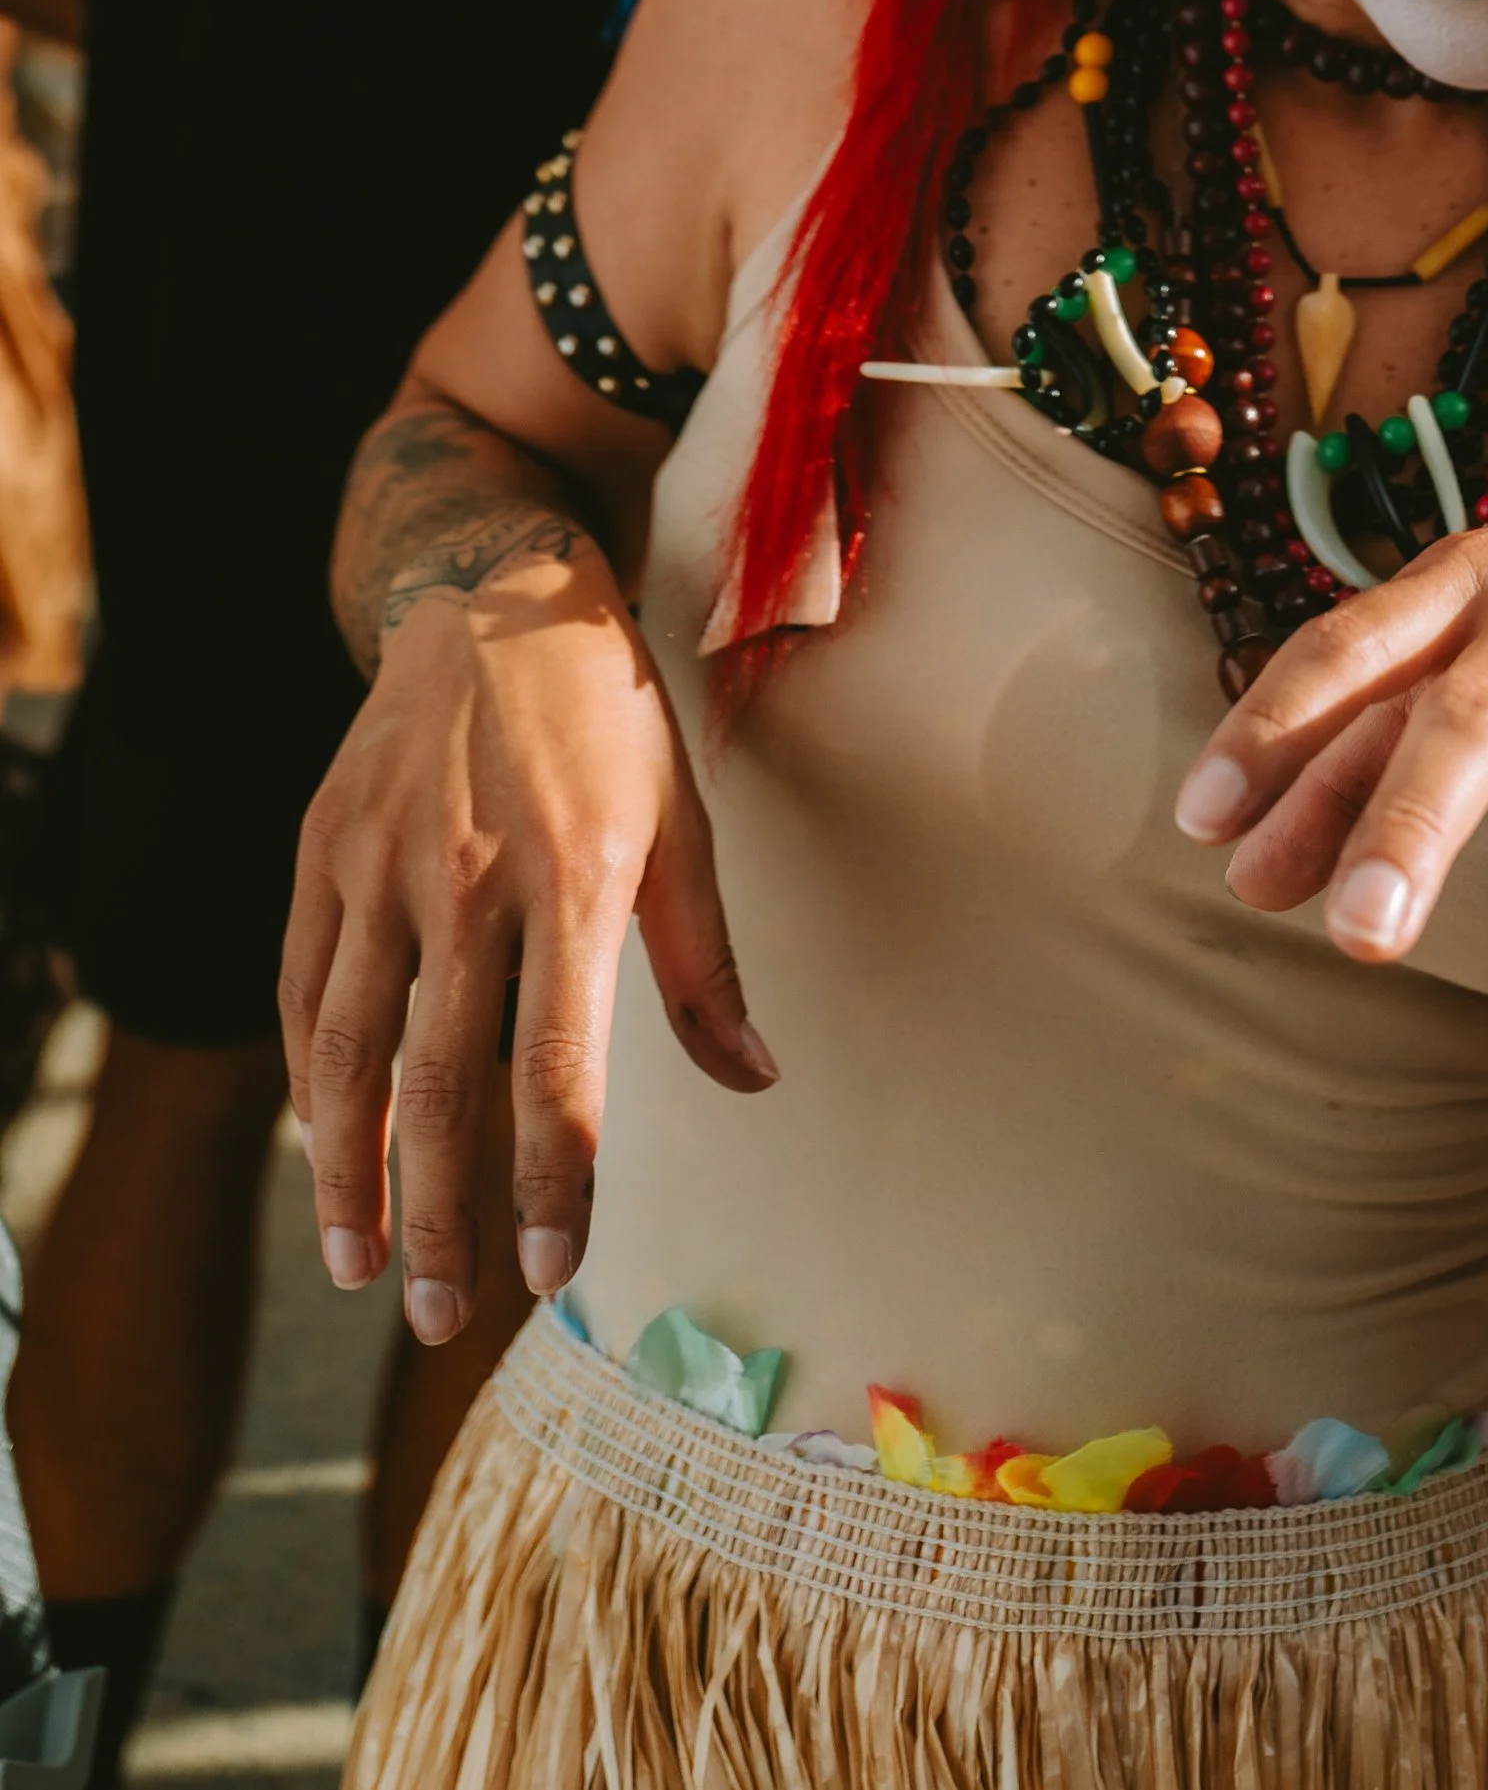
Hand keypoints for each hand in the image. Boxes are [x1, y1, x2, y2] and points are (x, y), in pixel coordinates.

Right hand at [278, 546, 773, 1344]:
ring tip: (358, 1270)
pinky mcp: (322, 850)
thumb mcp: (683, 823)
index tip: (552, 1275)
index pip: (558, 1071)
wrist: (493, 596)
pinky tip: (326, 1148)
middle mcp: (467, 881)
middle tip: (438, 1318)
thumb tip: (754, 1082)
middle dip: (438, 1219)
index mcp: (575, 881)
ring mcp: (380, 865)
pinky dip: (312, 1082)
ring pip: (353, 1053)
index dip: (554, 1184)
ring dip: (349, 1176)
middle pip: (439, 1087)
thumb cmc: (608, 723)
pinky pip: (306, 991)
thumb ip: (703, 967)